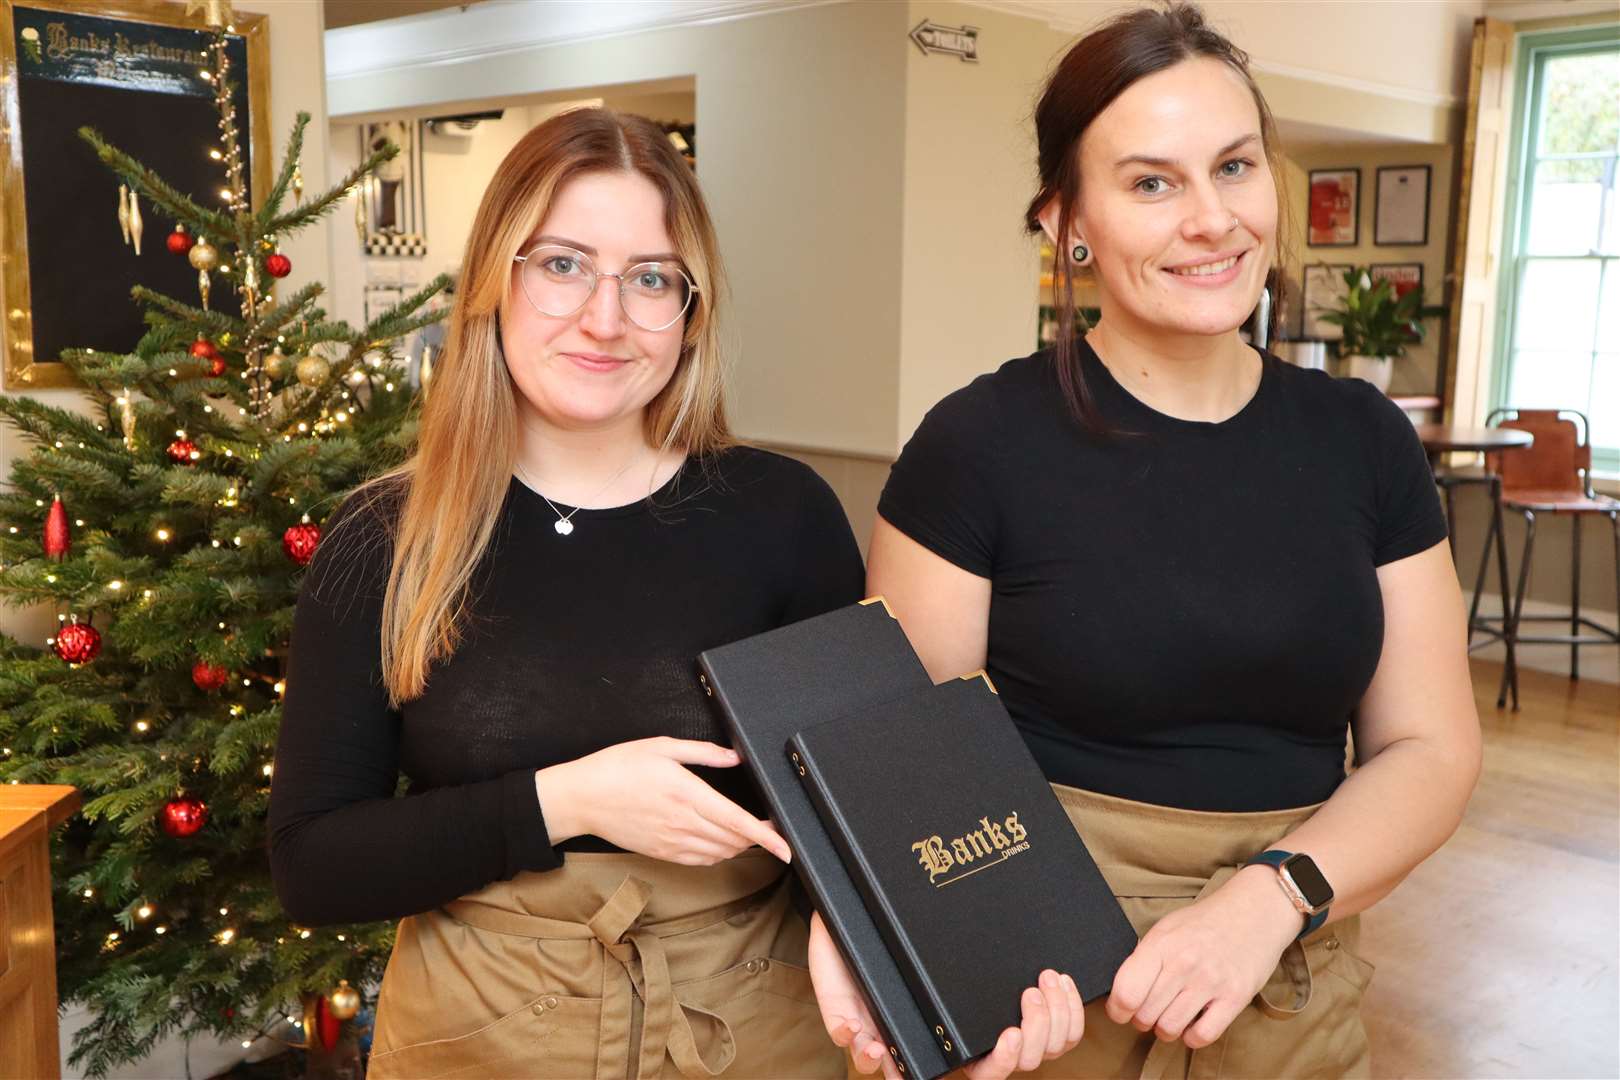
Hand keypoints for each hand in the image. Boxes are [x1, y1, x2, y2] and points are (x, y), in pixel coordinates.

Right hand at [533, 737, 789, 865]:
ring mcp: (672, 842)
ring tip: (749, 833)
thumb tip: (734, 756)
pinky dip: (718, 854)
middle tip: (772, 827)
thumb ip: (702, 752)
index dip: (766, 836)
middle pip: (734, 840)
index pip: (737, 821)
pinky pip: (700, 860)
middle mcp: (682, 822)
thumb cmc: (618, 767)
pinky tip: (722, 843)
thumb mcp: (661, 747)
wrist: (582, 798)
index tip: (786, 845)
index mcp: (687, 793)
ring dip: (739, 846)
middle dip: (758, 838)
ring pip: (720, 852)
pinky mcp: (662, 852)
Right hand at [808, 913, 1083, 1079]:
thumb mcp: (834, 982)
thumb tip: (862, 1046)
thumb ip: (839, 1016)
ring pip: (1037, 1051)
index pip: (962, 1077)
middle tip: (1029, 1002)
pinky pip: (1052, 1024)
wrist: (860, 904)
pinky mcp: (1002, 996)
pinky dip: (1064, 1007)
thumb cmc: (845, 949)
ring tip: (1043, 982)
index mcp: (920, 1047)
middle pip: (1007, 1070)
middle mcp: (954, 1042)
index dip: (993, 1066)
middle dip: (1030, 1045)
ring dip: (1052, 1023)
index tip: (1006, 1036)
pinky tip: (1056, 979)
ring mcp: (981, 1020)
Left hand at [1105, 865, 1299, 1047]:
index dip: (1117, 1009)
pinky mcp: (1235, 998)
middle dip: (1141, 1020)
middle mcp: (1184, 963)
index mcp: (1161, 944)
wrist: (1253, 912)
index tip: (1120, 1011)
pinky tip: (1193, 1023)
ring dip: (1165, 1030)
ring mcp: (1211, 982)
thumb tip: (1122, 991)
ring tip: (1170, 1017)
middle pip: (1145, 1015)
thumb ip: (1144, 958)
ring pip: (1170, 1029)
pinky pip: (1202, 1036)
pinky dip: (1192, 1037)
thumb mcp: (1166, 929)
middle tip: (1150, 1011)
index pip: (1126, 992)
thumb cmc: (1204, 922)